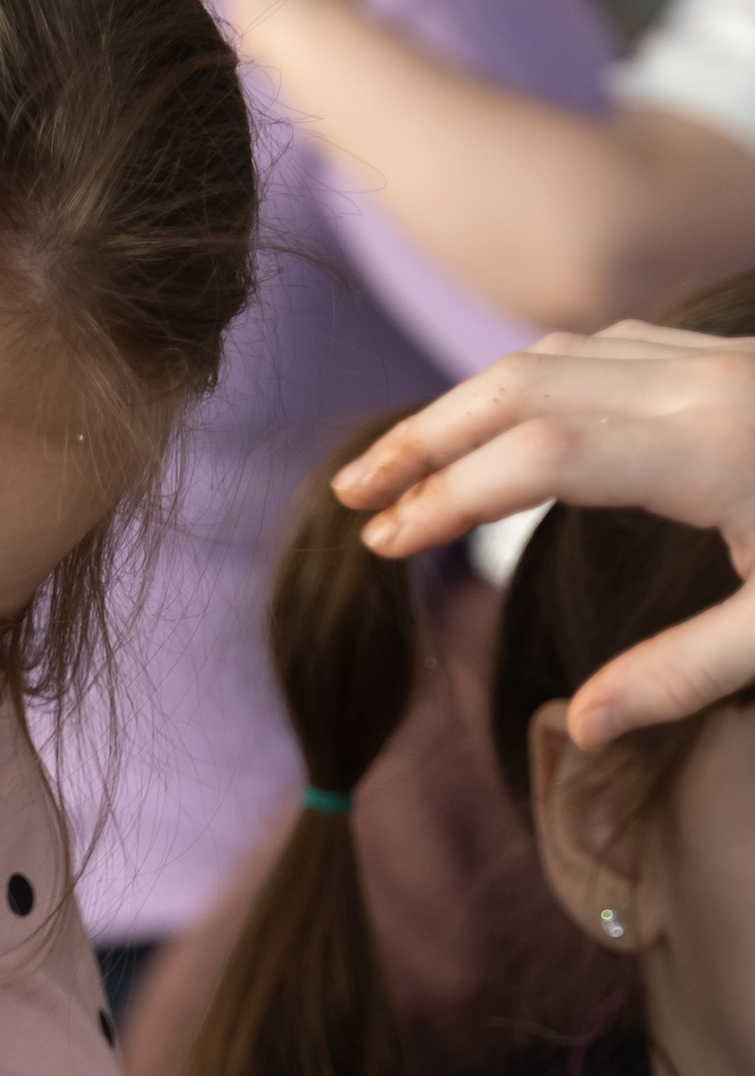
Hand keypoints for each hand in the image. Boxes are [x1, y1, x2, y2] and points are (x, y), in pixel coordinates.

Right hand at [332, 324, 754, 741]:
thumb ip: (683, 675)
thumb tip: (585, 727)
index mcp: (717, 450)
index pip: (544, 456)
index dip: (451, 497)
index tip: (387, 545)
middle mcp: (707, 383)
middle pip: (525, 383)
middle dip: (427, 438)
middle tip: (356, 494)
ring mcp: (717, 356)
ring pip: (556, 355)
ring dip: (467, 406)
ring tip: (408, 465)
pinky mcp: (725, 354)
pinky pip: (602, 348)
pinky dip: (529, 384)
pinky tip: (499, 429)